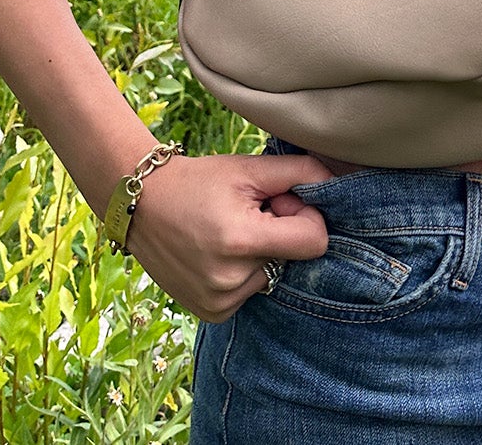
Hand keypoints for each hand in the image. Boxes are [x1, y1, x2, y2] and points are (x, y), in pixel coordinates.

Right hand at [122, 151, 337, 321]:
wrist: (142, 204)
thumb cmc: (200, 181)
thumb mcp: (249, 168)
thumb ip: (300, 172)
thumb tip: (340, 181)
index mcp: (241, 240)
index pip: (315, 242)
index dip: (306, 216)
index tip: (282, 201)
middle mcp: (230, 280)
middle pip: (293, 259)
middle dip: (282, 233)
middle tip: (248, 213)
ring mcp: (218, 302)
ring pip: (272, 277)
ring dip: (261, 254)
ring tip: (228, 231)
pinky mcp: (211, 313)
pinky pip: (250, 293)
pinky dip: (243, 273)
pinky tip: (217, 252)